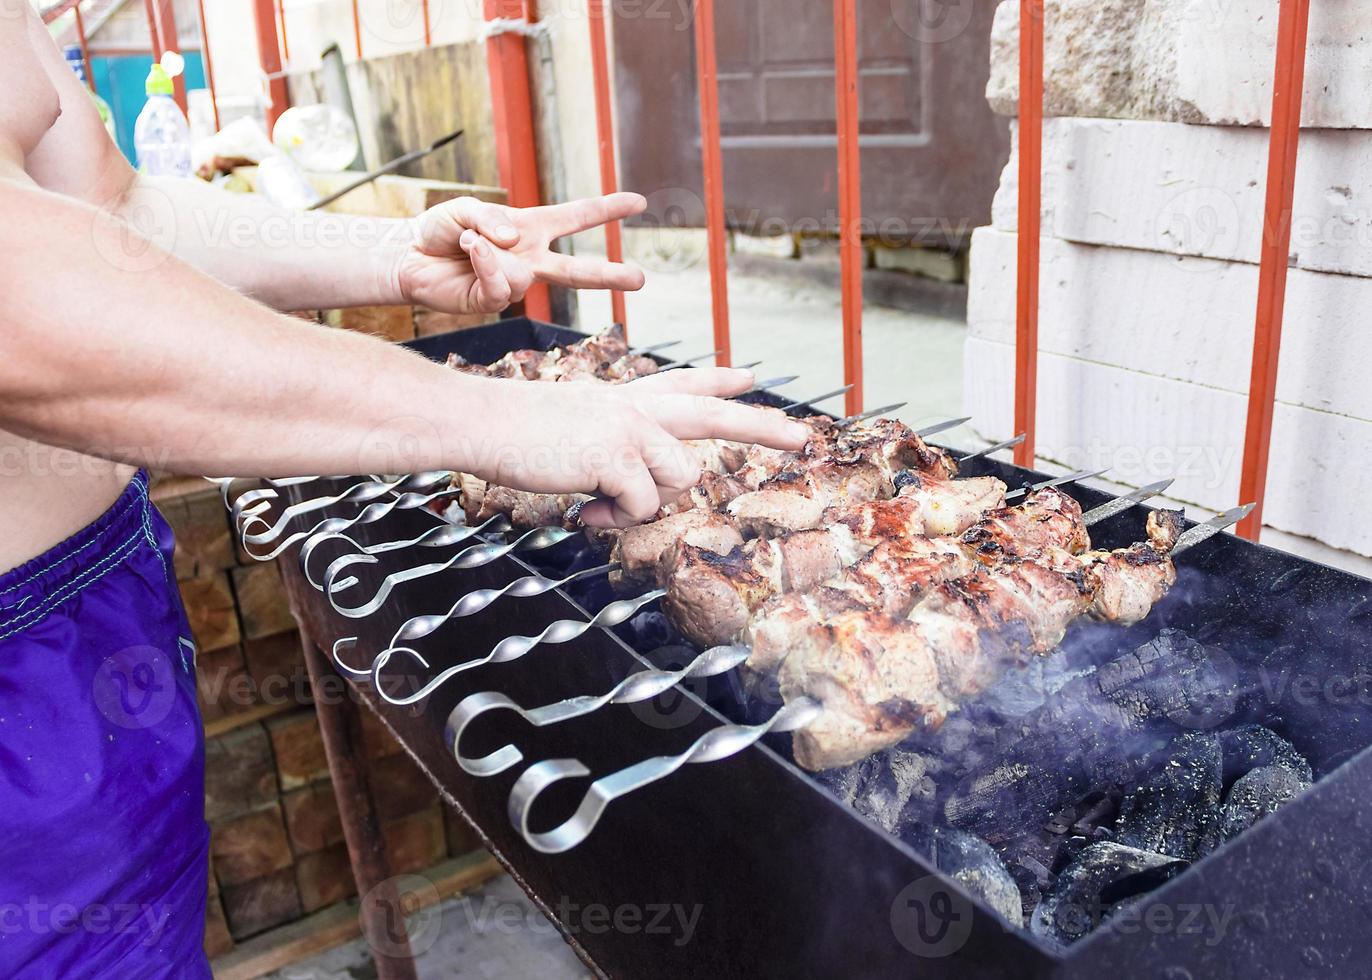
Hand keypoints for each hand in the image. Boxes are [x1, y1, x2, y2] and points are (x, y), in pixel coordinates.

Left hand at [396, 193, 647, 313]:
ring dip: (492, 251)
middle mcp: (530, 259)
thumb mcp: (465, 208)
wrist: (407, 257)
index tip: (639, 202)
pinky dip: (484, 262)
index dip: (607, 209)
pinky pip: (501, 284)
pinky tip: (468, 251)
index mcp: (532, 229)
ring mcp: (514, 282)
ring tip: (466, 240)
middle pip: (577, 270)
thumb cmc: (439, 230)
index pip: (576, 217)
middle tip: (642, 279)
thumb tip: (514, 240)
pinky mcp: (493, 301)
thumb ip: (492, 217)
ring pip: (525, 275)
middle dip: (610, 274)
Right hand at [471, 368, 810, 527]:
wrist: (486, 422)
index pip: (683, 384)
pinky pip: (644, 505)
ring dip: (645, 503)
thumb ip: (615, 459)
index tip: (750, 377)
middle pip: (715, 416)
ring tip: (602, 503)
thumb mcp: (577, 433)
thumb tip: (629, 502)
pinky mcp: (620, 455)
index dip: (719, 382)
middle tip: (803, 437)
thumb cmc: (519, 432)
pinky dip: (617, 519)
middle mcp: (638, 408)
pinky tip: (588, 510)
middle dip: (763, 428)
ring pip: (681, 479)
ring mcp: (633, 429)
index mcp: (626, 398)